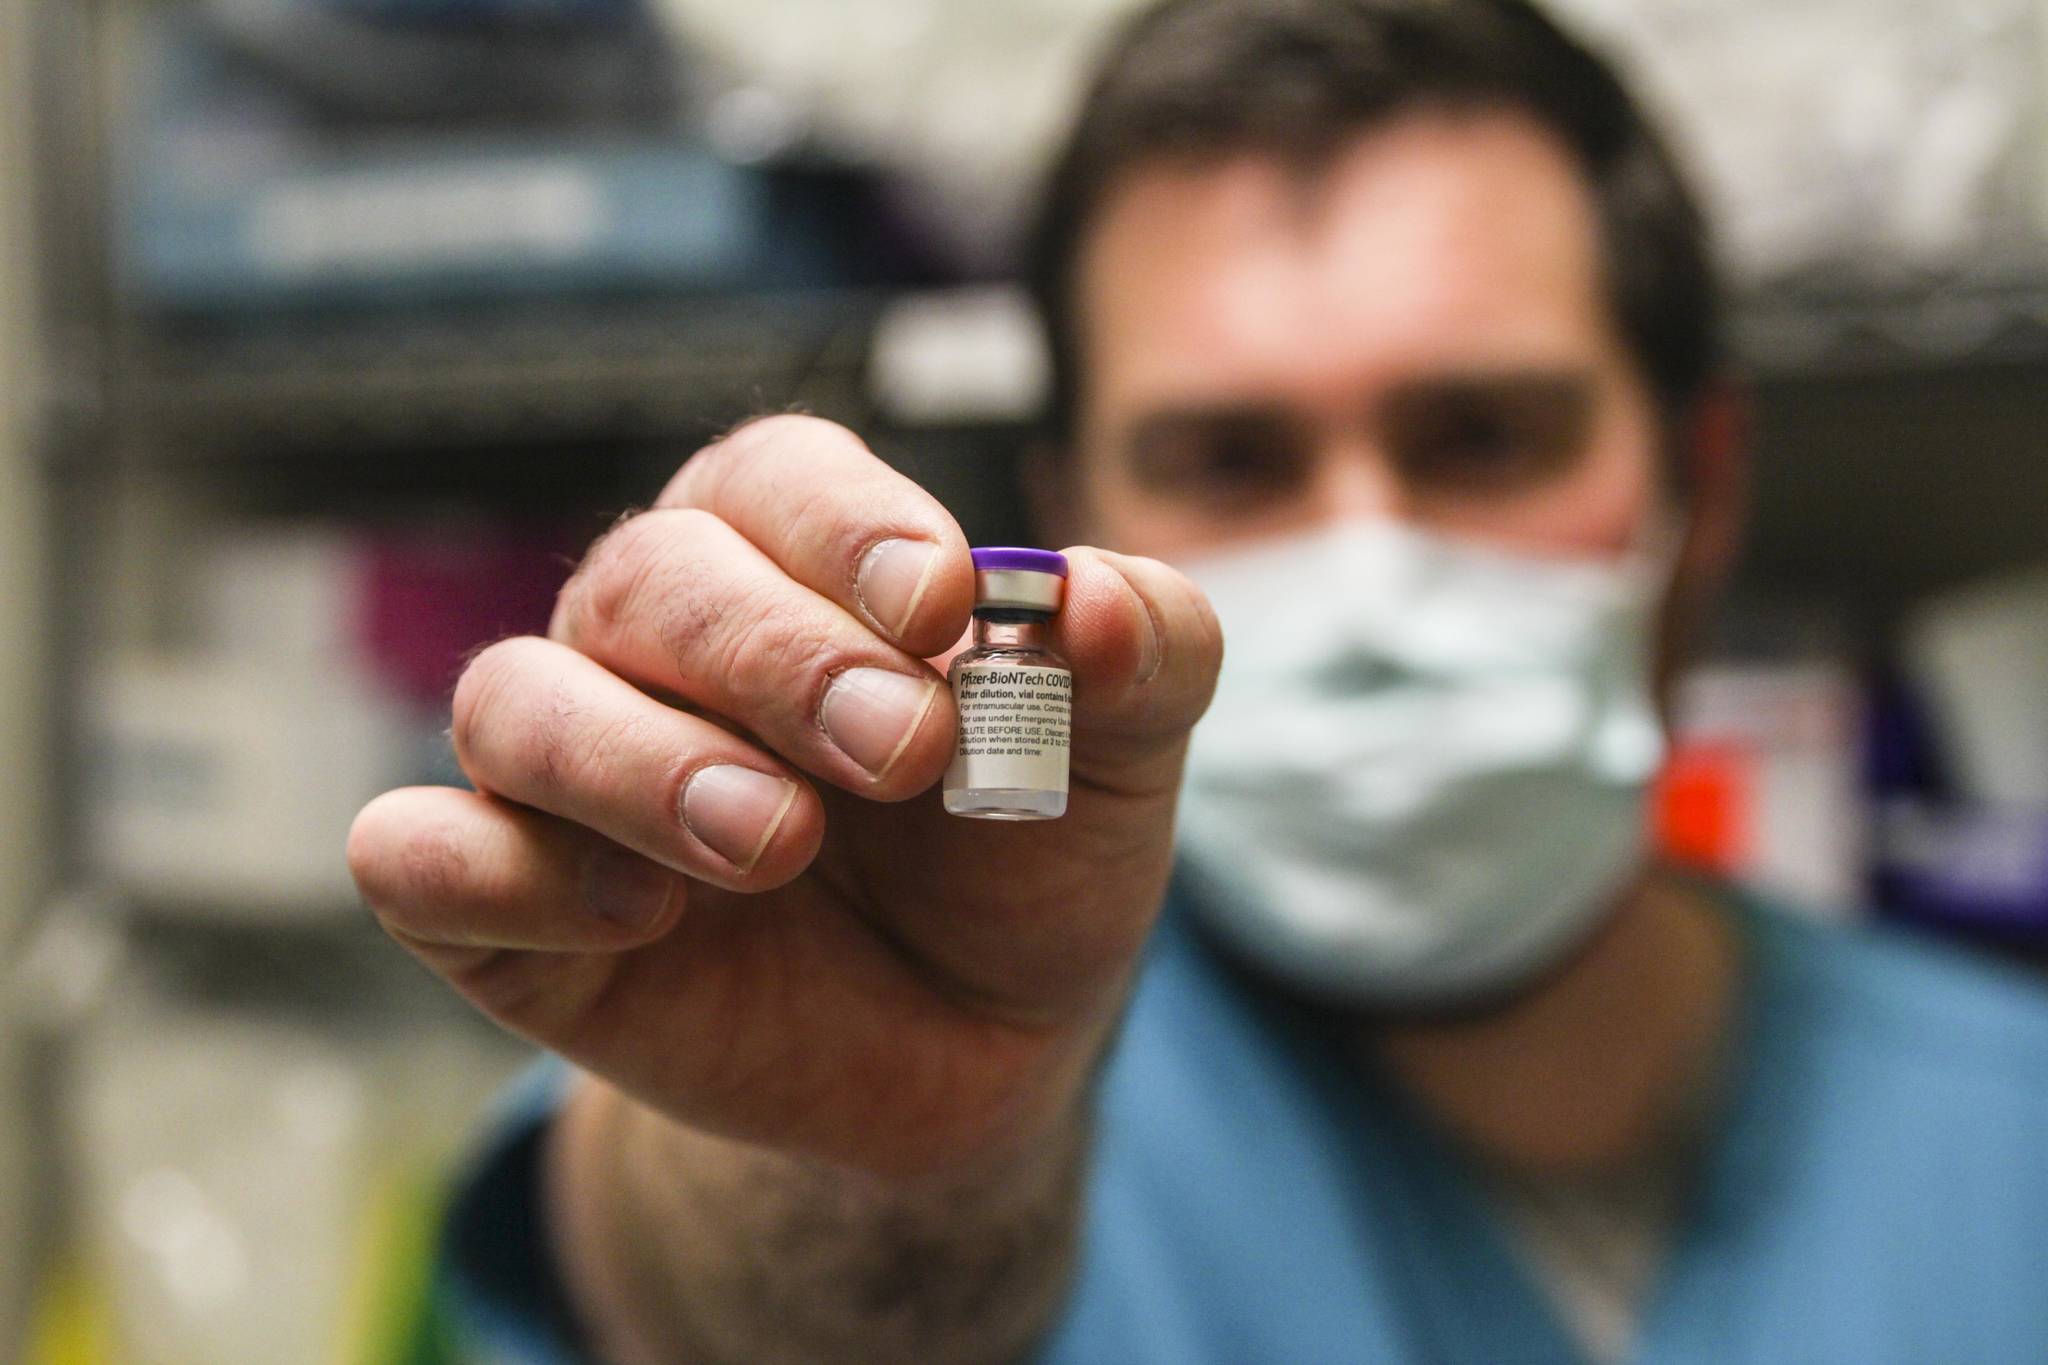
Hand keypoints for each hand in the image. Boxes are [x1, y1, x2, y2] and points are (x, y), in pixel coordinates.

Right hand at [346, 416, 1220, 1177]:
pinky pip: (416, 856)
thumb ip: (1142, 656)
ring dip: (642, 765)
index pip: (777, 478)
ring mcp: (572, 768)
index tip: (947, 608)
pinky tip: (638, 922)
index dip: (852, 528)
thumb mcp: (1121, 761)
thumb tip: (1089, 598)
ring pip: (513, 700)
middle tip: (900, 750)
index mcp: (800, 559)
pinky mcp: (506, 905)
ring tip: (775, 843)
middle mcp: (662, 637)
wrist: (976, 1047)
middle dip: (776, 658)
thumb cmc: (1028, 857)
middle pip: (650, 577)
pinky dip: (495, 874)